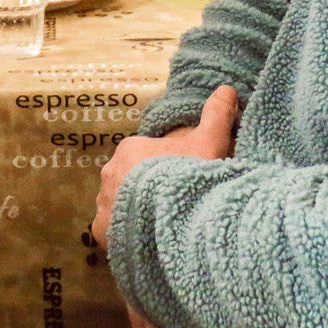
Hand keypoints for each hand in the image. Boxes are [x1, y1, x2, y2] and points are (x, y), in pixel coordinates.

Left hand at [92, 85, 239, 249]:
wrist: (175, 217)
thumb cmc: (190, 175)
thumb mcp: (210, 143)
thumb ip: (217, 115)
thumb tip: (226, 88)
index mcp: (130, 149)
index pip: (145, 158)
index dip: (165, 169)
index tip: (181, 182)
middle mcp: (110, 173)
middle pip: (131, 182)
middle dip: (147, 192)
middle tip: (173, 204)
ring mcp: (103, 202)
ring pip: (121, 206)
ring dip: (136, 214)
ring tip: (161, 225)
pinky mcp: (101, 229)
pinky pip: (113, 231)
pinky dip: (126, 235)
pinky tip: (146, 239)